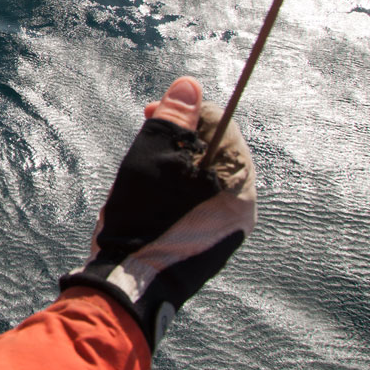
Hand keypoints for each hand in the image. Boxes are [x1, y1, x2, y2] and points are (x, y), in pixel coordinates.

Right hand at [59, 77, 256, 351]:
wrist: (127, 285)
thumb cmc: (140, 219)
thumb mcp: (151, 159)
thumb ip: (173, 119)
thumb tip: (190, 83)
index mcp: (239, 186)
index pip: (221, 127)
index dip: (185, 112)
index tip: (150, 111)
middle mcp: (243, 210)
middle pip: (214, 153)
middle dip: (178, 138)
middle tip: (144, 136)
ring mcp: (226, 231)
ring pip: (203, 177)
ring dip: (174, 162)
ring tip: (142, 167)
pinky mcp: (207, 244)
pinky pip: (197, 201)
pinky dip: (175, 188)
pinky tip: (149, 195)